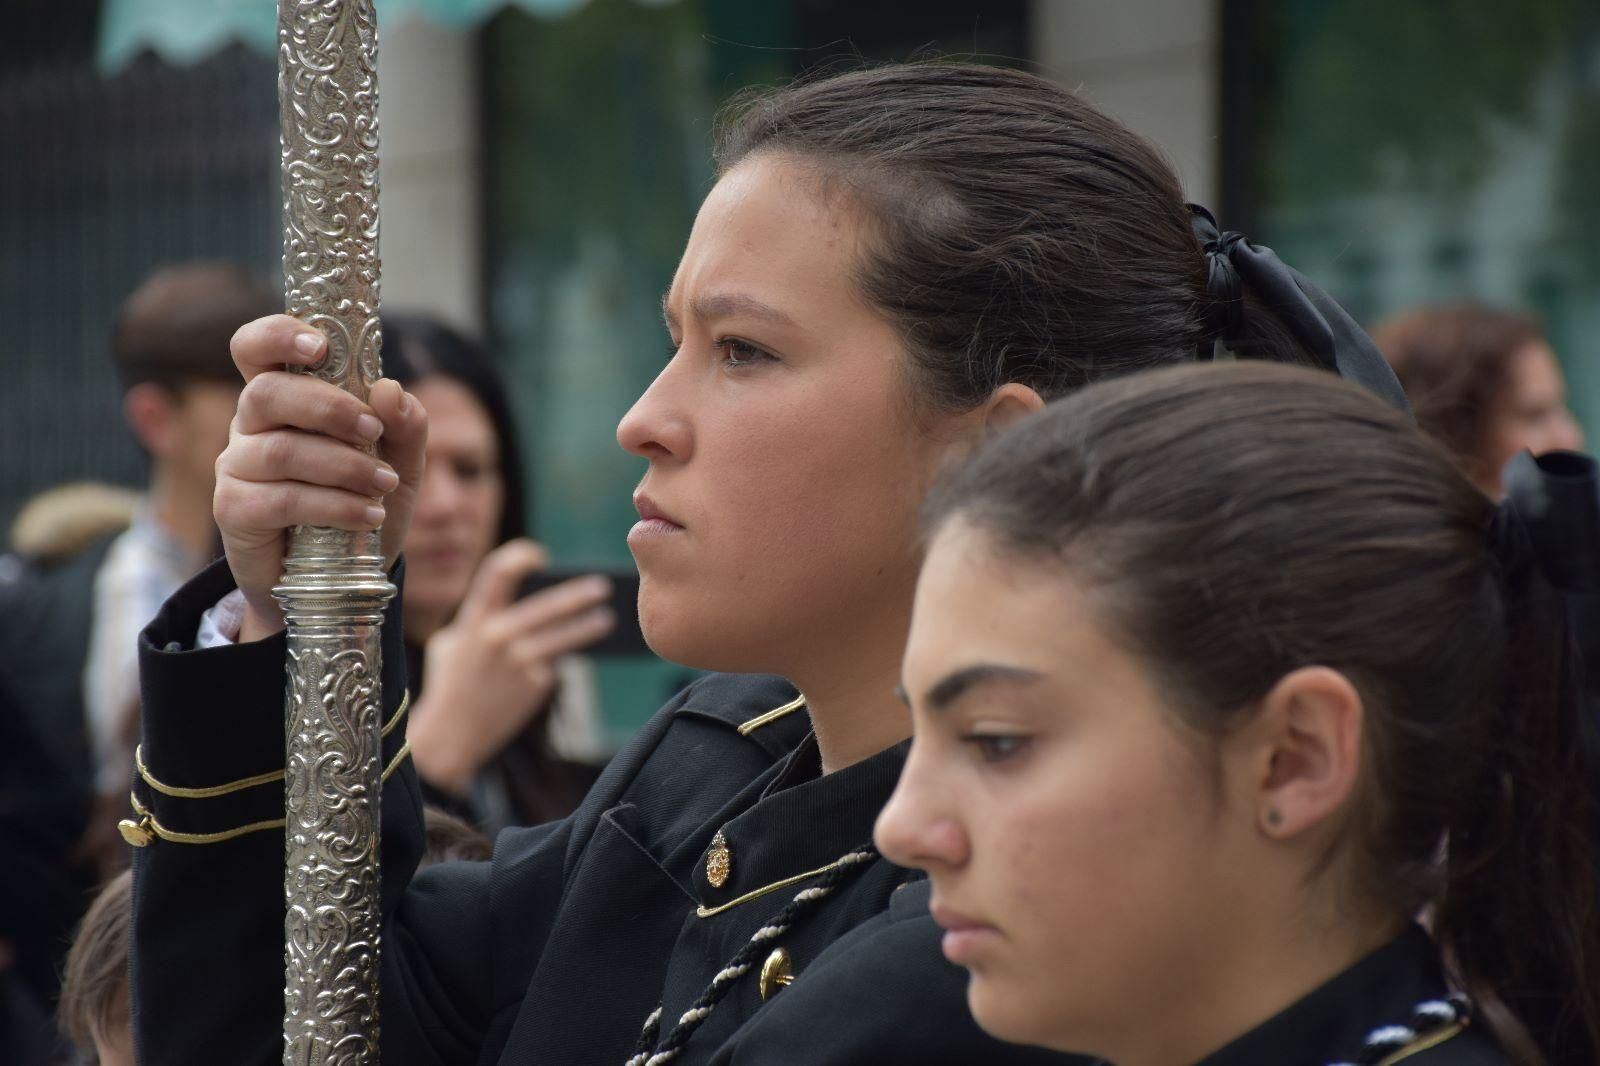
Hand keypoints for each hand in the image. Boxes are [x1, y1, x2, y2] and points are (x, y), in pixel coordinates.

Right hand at [212, 315, 427, 640]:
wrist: (338, 578)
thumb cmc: (361, 503)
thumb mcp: (400, 464)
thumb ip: (404, 426)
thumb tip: (390, 390)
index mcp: (284, 397)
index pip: (255, 348)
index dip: (277, 335)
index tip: (319, 346)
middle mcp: (250, 425)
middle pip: (267, 392)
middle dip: (328, 407)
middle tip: (372, 430)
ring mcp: (236, 467)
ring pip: (281, 450)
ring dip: (343, 465)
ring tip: (384, 485)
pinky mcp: (234, 511)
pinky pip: (282, 499)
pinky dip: (334, 505)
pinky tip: (368, 515)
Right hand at [405, 539, 615, 794]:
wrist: (451, 733)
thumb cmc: (451, 682)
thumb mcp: (451, 642)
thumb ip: (479, 620)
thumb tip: (520, 601)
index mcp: (473, 620)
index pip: (498, 572)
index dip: (521, 557)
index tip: (539, 557)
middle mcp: (497, 636)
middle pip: (547, 605)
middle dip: (577, 594)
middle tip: (601, 587)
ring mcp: (519, 661)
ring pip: (564, 636)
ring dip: (588, 626)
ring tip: (606, 619)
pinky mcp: (535, 684)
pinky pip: (555, 662)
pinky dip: (560, 658)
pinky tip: (567, 657)